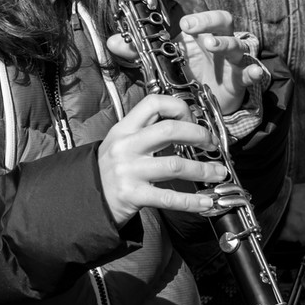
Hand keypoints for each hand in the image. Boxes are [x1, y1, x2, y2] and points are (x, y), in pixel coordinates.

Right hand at [96, 93, 230, 225]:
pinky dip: (192, 201)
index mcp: (124, 128)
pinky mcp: (133, 195)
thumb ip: (146, 131)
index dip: (179, 107)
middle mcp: (126, 146)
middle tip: (212, 144)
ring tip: (218, 172)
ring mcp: (129, 171)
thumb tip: (186, 124)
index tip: (193, 119)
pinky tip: (206, 202)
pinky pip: (169, 197)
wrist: (86, 199)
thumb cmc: (110, 169)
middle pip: (170, 130)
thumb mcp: (120, 141)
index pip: (154, 103)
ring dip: (203, 169)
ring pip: (176, 165)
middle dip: (199, 135)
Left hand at [104, 0, 269, 113]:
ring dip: (225, 41)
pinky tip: (252, 71)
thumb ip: (136, 51)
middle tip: (187, 25)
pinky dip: (255, 70)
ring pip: (238, 41)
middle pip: (220, 18)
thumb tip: (112, 42)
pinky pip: (253, 71)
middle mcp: (217, 37)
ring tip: (209, 44)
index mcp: (197, 29)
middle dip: (205, 18)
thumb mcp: (159, 60)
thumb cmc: (186, 71)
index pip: (193, 4)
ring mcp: (231, 57)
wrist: (207, 101)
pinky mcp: (241, 78)